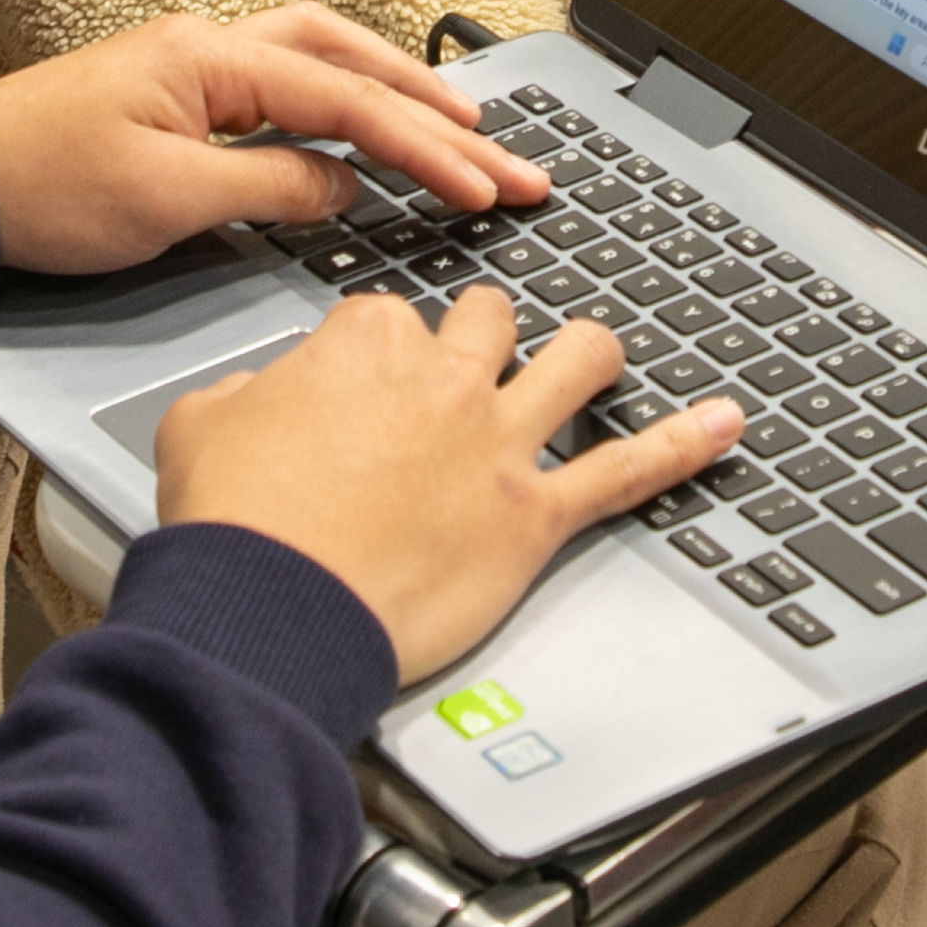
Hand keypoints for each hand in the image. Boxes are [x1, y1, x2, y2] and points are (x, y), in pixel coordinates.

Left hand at [0, 3, 545, 278]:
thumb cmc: (39, 189)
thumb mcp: (165, 203)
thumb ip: (268, 189)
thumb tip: (344, 188)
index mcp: (211, 58)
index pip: (347, 102)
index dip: (426, 148)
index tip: (486, 185)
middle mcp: (211, 44)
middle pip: (350, 58)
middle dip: (434, 107)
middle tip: (503, 154)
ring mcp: (195, 64)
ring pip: (322, 59)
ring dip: (394, 92)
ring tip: (461, 130)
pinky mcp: (181, 94)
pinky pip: (285, 85)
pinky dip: (343, 103)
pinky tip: (368, 131)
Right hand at [155, 286, 746, 683]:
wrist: (267, 610)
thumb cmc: (233, 526)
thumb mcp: (200, 423)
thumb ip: (247, 393)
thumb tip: (265, 395)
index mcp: (363, 345)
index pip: (390, 315)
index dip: (382, 348)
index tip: (371, 377)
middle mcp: (442, 379)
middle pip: (485, 321)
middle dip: (480, 335)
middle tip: (470, 364)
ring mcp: (497, 443)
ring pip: (573, 363)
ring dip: (589, 355)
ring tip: (598, 355)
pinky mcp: (532, 516)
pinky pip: (626, 471)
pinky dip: (683, 446)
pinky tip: (726, 425)